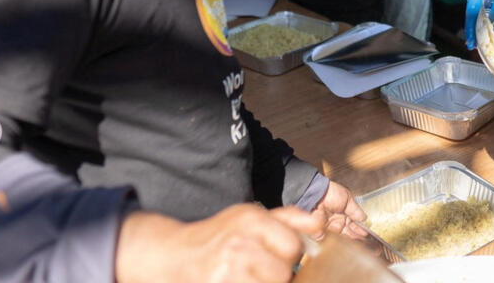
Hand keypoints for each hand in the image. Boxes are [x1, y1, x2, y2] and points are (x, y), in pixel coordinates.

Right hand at [115, 203, 323, 282]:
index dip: (289, 255)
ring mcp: (226, 271)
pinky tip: (241, 280)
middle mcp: (238, 243)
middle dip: (276, 275)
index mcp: (250, 219)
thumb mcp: (250, 217)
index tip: (277, 256)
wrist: (172, 255)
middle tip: (259, 270)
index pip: (294, 246)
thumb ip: (288, 218)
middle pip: (283, 272)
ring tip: (249, 277)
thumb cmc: (219, 236)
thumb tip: (321, 223)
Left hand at [311, 180, 367, 239]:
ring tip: (359, 245)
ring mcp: (330, 228)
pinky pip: (332, 241)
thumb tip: (364, 218)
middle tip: (365, 242)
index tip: (367, 234)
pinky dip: (339, 243)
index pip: (354, 224)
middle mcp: (337, 221)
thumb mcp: (347, 199)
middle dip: (357, 238)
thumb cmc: (330, 193)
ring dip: (350, 241)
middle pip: (349, 233)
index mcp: (343, 213)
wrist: (315, 195)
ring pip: (342, 238)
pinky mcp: (322, 233)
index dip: (360, 229)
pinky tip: (347, 245)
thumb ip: (355, 210)